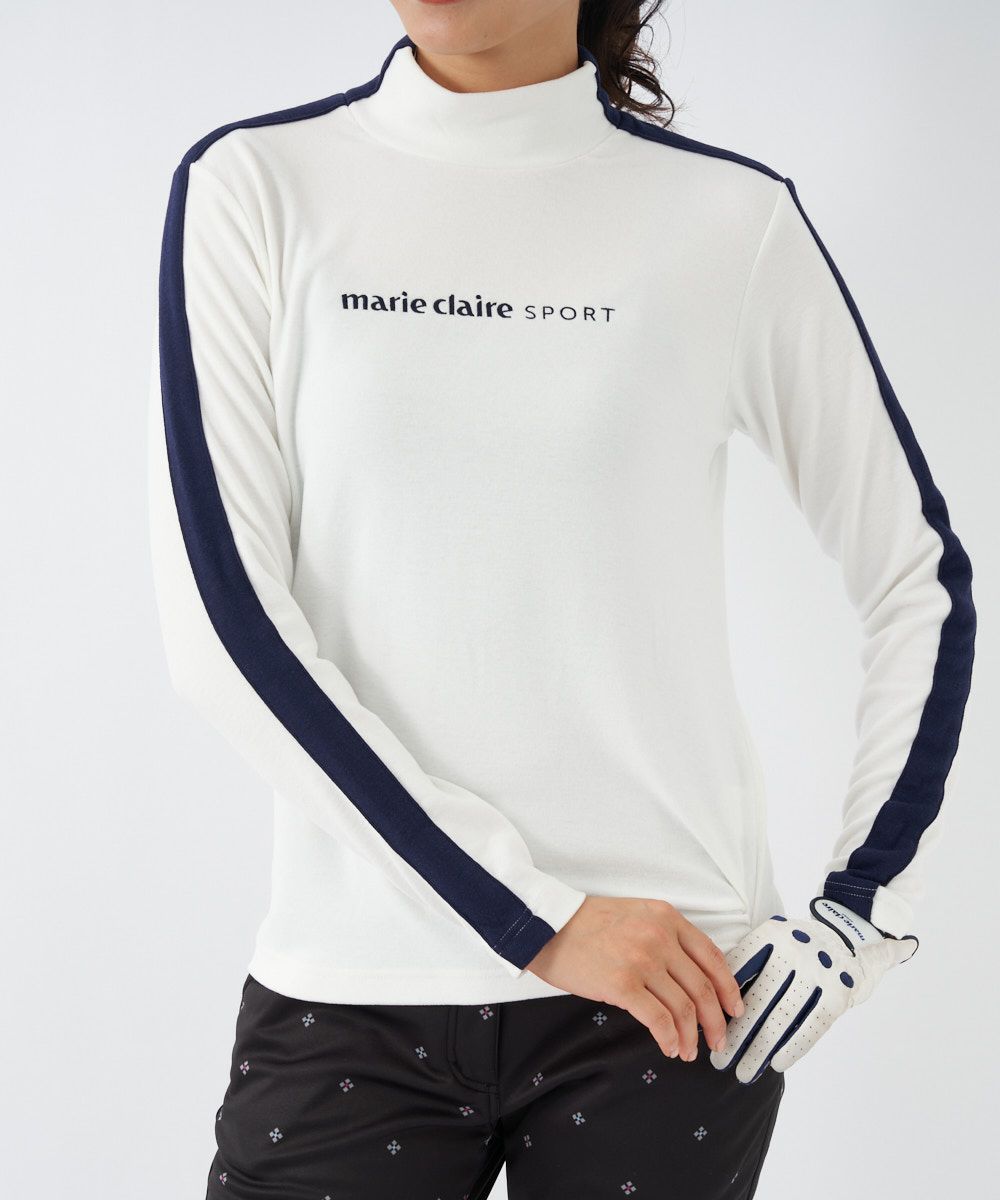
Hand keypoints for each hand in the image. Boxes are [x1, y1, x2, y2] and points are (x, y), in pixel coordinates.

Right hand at [525, 895, 745, 1060]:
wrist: (546, 925)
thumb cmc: (587, 923)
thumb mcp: (635, 915)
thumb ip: (664, 936)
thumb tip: (689, 979)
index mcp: (666, 917)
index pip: (712, 957)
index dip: (728, 988)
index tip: (734, 1008)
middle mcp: (660, 937)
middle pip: (702, 987)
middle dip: (715, 1021)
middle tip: (718, 1041)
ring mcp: (642, 960)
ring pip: (684, 1008)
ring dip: (691, 1036)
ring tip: (688, 1051)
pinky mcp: (622, 984)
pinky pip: (658, 1019)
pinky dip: (669, 1038)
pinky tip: (668, 1047)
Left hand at [709, 896, 917, 1083]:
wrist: (850, 940)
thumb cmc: (799, 947)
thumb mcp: (773, 940)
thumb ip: (748, 962)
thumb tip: (714, 1000)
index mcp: (772, 935)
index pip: (739, 972)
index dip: (721, 1002)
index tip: (706, 1028)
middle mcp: (794, 951)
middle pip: (759, 999)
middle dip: (738, 1034)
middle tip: (719, 1060)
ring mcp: (818, 973)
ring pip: (783, 1017)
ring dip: (761, 1048)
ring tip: (743, 1071)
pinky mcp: (837, 994)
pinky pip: (811, 1025)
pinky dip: (793, 1047)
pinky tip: (776, 1064)